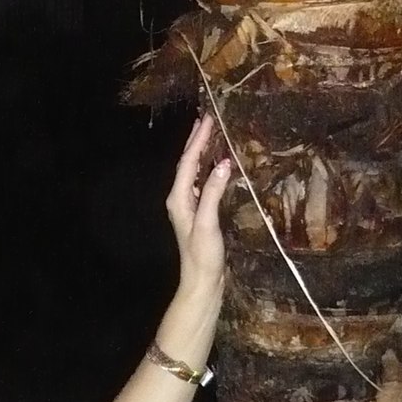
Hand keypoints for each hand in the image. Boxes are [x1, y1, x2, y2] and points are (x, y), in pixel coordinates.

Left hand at [166, 111, 230, 301]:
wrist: (202, 282)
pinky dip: (208, 168)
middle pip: (188, 163)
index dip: (198, 140)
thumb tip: (223, 164)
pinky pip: (202, 182)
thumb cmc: (202, 256)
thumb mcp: (208, 223)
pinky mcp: (199, 212)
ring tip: (210, 134)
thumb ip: (213, 193)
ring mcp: (189, 205)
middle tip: (208, 119)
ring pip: (194, 171)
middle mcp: (180, 198)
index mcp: (178, 198)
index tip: (208, 119)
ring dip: (201, 152)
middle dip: (197, 140)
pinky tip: (217, 164)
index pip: (188, 162)